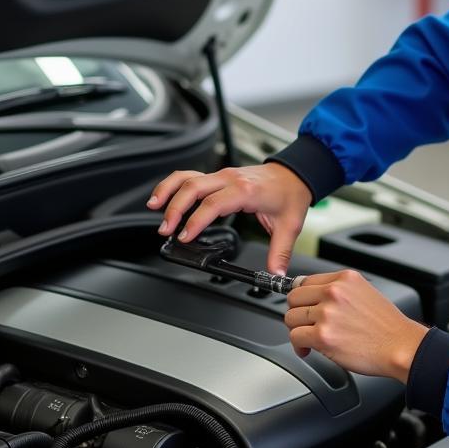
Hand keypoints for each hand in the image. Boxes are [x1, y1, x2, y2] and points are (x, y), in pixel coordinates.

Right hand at [147, 163, 311, 273]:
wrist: (294, 174)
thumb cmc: (290, 195)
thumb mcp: (289, 226)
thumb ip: (279, 252)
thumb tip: (275, 273)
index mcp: (246, 191)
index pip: (213, 204)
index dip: (196, 221)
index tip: (184, 237)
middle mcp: (230, 179)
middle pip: (193, 188)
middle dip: (175, 209)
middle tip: (165, 230)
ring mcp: (222, 175)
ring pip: (187, 178)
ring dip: (168, 192)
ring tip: (154, 208)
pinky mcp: (218, 176)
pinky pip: (190, 176)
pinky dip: (173, 184)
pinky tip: (162, 196)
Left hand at [284, 270, 428, 380]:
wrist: (401, 347)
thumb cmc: (387, 327)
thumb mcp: (365, 293)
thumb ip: (339, 292)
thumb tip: (314, 297)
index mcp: (344, 279)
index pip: (305, 281)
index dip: (303, 298)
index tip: (303, 307)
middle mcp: (334, 292)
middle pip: (294, 298)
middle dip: (298, 314)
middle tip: (307, 325)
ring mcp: (327, 313)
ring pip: (291, 318)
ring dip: (298, 331)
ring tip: (310, 339)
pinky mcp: (323, 335)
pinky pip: (295, 337)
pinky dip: (299, 347)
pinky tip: (309, 350)